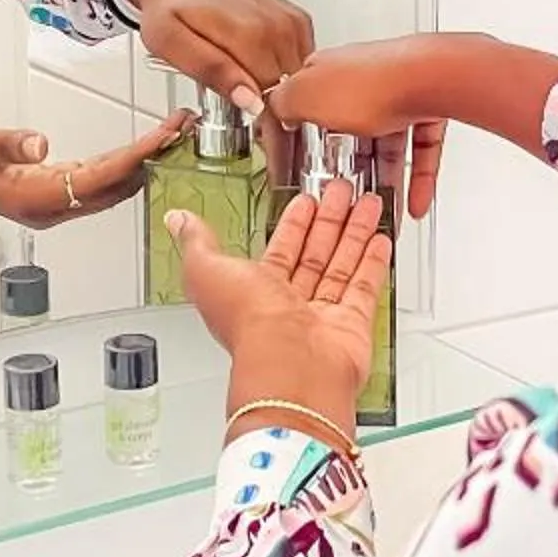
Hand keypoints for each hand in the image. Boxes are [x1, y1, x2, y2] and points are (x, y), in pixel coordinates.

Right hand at [0, 107, 192, 228]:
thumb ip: (6, 142)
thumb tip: (39, 146)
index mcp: (30, 197)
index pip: (97, 179)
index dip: (135, 157)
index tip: (164, 136)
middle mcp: (45, 207)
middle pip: (112, 187)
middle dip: (151, 158)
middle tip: (183, 126)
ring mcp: (46, 202)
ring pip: (107, 186)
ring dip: (141, 161)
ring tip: (172, 133)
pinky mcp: (45, 190)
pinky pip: (94, 180)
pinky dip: (122, 162)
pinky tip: (141, 148)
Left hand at [115, 0, 312, 117]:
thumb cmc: (169, 5)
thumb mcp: (170, 43)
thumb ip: (212, 71)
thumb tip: (251, 100)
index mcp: (249, 34)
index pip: (273, 100)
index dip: (264, 124)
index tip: (254, 133)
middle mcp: (277, 26)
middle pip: (289, 92)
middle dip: (273, 111)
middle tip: (242, 111)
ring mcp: (291, 21)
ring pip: (299, 80)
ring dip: (281, 92)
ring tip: (248, 87)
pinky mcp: (297, 20)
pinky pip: (303, 62)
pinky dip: (287, 73)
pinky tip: (261, 68)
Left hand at [170, 182, 390, 441]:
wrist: (290, 365)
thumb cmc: (248, 324)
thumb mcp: (206, 270)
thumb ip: (197, 242)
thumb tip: (177, 221)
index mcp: (256, 290)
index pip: (280, 249)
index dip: (294, 223)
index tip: (306, 200)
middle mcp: (290, 304)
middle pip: (314, 253)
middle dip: (329, 220)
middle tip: (342, 191)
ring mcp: (322, 315)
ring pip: (341, 265)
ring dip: (354, 233)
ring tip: (367, 203)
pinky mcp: (352, 324)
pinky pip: (365, 288)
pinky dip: (373, 262)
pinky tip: (380, 239)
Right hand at [268, 39, 449, 220]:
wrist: (432, 77)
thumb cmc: (373, 83)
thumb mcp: (305, 97)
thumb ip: (281, 103)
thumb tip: (271, 106)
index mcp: (329, 72)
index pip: (308, 106)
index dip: (302, 140)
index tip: (300, 168)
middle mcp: (363, 79)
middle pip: (351, 132)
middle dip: (350, 169)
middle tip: (346, 197)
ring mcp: (398, 92)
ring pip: (388, 145)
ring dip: (385, 181)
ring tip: (382, 210)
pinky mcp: (428, 106)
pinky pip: (419, 150)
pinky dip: (417, 178)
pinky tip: (414, 202)